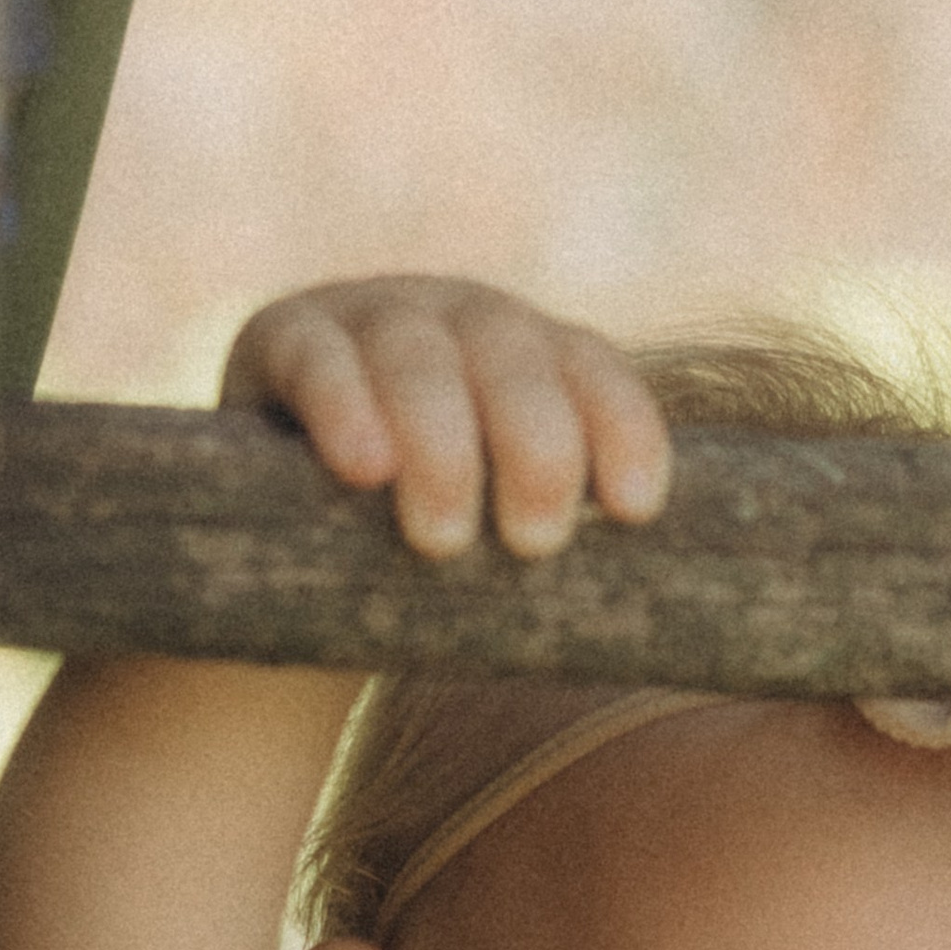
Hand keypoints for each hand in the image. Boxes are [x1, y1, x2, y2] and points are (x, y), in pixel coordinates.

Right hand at [220, 276, 669, 561]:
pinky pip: (319, 358)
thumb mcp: (509, 541)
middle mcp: (462, 321)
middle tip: (534, 543)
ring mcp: (371, 318)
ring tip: (441, 540)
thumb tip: (665, 632)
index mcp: (536, 360)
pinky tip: (364, 468)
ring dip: (441, 444)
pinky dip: (344, 407)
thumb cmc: (432, 559)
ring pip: (417, 356)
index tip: (634, 510)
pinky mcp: (285, 339)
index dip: (623, 428)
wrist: (295, 541)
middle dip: (535, 448)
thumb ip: (565, 550)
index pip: (595, 371)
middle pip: (513, 358)